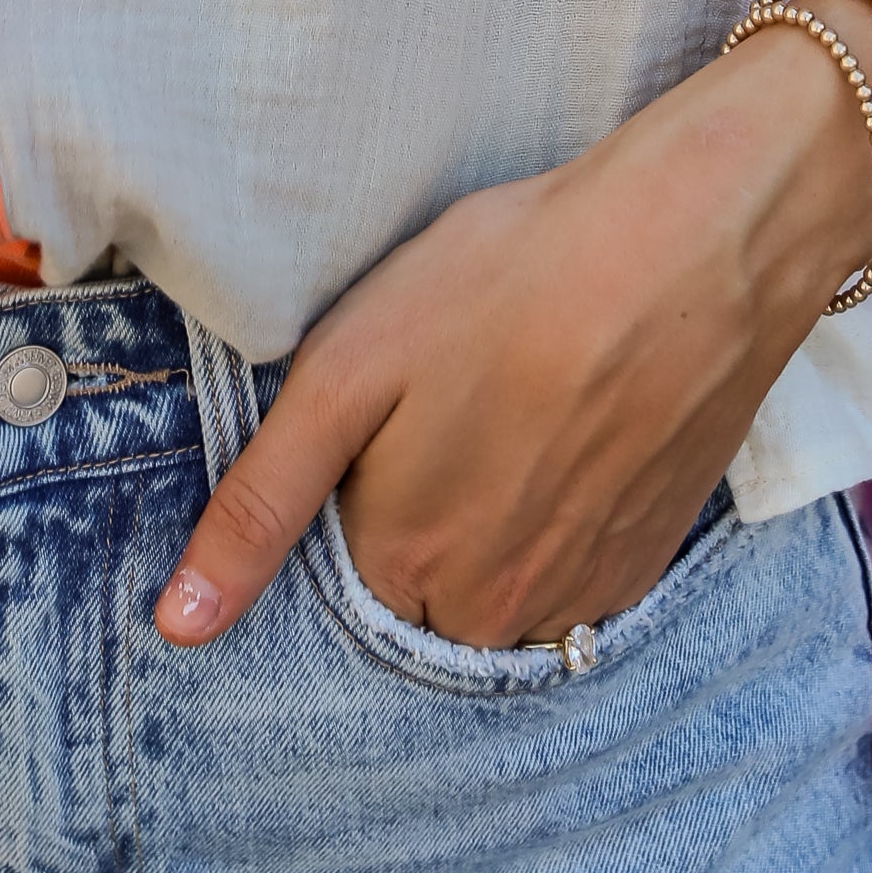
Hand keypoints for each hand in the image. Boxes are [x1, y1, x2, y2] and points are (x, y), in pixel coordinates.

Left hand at [153, 24, 871, 654]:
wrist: (695, 243)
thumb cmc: (511, 282)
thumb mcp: (350, 370)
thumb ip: (261, 503)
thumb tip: (176, 628)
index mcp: (405, 568)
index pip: (333, 570)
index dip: (349, 484)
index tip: (385, 415)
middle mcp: (494, 615)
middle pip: (414, 589)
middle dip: (416, 512)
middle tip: (453, 398)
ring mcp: (582, 596)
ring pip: (495, 589)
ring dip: (491, 523)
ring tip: (516, 408)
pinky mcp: (648, 564)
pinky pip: (571, 577)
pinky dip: (560, 519)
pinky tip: (572, 430)